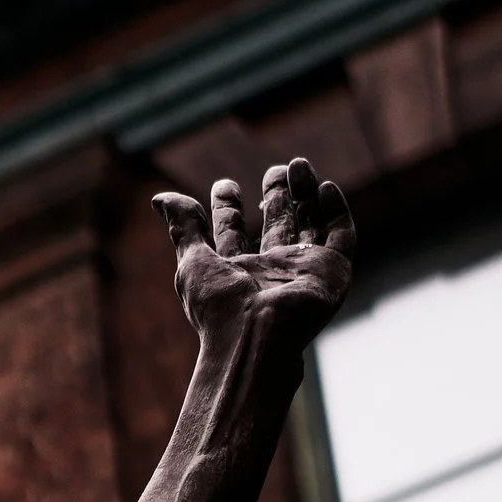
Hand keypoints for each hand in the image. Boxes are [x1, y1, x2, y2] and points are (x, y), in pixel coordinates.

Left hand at [153, 159, 353, 363]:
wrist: (257, 336)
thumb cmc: (219, 306)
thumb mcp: (192, 262)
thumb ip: (184, 228)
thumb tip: (159, 198)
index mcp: (234, 274)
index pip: (231, 235)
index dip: (227, 209)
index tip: (223, 184)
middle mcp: (269, 272)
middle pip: (275, 227)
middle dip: (275, 197)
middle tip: (276, 168)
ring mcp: (302, 271)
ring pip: (309, 225)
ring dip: (305, 195)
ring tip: (297, 164)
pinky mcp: (332, 271)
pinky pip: (341, 237)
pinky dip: (336, 211)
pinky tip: (325, 187)